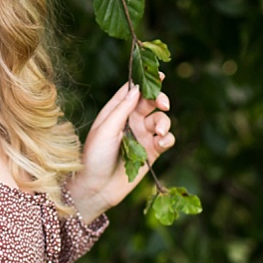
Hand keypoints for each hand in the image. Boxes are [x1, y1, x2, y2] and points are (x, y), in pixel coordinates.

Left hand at [69, 82, 174, 222]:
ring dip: (164, 122)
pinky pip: (166, 139)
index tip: (159, 75)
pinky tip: (162, 142)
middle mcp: (129, 121)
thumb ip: (122, 109)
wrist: (96, 188)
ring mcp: (142, 136)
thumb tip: (137, 88)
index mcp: (115, 112)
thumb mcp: (105, 129)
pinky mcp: (152, 152)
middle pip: (151, 102)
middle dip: (160, 99)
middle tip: (164, 104)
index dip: (146, 81)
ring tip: (158, 132)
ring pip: (161, 120)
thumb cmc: (94, 157)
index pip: (132, 91)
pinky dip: (168, 138)